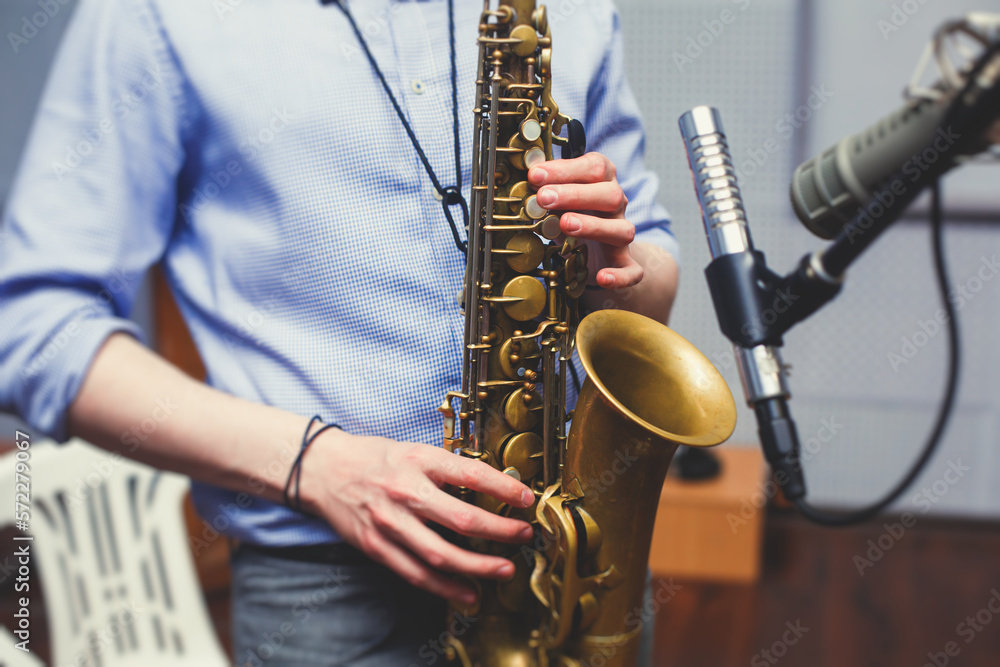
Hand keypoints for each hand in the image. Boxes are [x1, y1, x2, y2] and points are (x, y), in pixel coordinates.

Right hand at [299, 430, 534, 604]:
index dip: (503, 488)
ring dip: (478, 566)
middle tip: (523, 535)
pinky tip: (468, 592)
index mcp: (418, 461)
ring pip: (441, 553)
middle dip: (500, 531)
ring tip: (504, 569)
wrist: (321, 469)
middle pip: (462, 519)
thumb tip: (488, 486)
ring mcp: (389, 522)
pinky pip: (416, 573)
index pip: (471, 473)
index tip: (526, 498)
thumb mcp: (412, 451)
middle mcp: (405, 491)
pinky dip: (445, 587)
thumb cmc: (372, 458)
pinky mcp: (376, 546)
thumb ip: (445, 469)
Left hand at [528, 152, 642, 289]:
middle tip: (543, 198)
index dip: (565, 169)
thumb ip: (545, 192)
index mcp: (603, 181)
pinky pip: (633, 270)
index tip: (536, 175)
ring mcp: (622, 234)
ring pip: (622, 230)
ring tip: (565, 224)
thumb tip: (524, 182)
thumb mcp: (556, 201)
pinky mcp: (624, 262)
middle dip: (574, 194)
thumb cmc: (570, 216)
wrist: (594, 251)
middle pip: (610, 194)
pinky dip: (621, 276)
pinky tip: (603, 278)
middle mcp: (617, 205)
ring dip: (594, 227)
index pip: (594, 167)